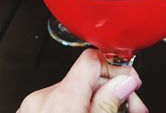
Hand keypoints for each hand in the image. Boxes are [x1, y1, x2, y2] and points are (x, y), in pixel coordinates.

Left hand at [17, 49, 147, 112]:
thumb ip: (110, 102)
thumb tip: (124, 79)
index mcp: (62, 98)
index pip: (92, 58)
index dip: (115, 65)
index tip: (130, 80)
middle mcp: (43, 98)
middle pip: (85, 77)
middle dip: (112, 89)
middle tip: (132, 107)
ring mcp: (32, 108)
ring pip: (74, 93)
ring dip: (97, 101)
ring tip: (118, 112)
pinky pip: (58, 105)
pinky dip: (78, 108)